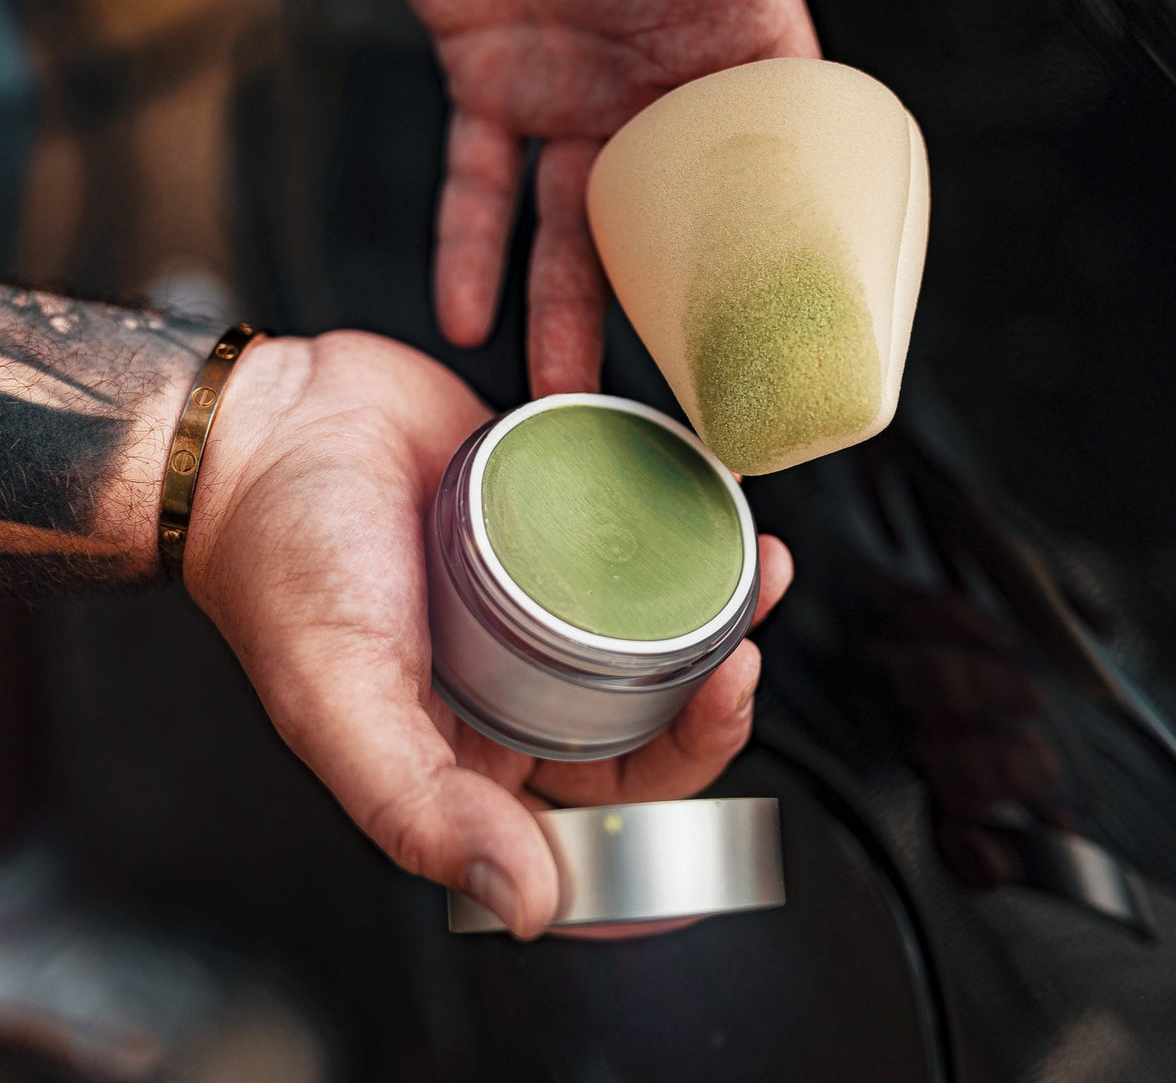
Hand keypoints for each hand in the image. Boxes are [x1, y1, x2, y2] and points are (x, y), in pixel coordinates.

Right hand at [185, 331, 792, 936]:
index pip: (612, 798)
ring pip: (655, 621)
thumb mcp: (339, 700)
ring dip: (721, 607)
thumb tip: (528, 906)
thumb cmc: (281, 566)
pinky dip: (682, 525)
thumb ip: (420, 808)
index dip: (684, 771)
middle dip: (717, 690)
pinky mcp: (548, 514)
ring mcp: (540, 596)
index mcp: (480, 746)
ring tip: (760, 566)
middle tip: (746, 641)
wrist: (266, 429)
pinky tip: (716, 505)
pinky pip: (630, 533)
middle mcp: (521, 679)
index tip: (721, 708)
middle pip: (654, 710)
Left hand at [369, 0, 948, 395]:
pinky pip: (474, 182)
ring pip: (567, 228)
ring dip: (562, 313)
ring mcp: (566, 84)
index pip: (771, 163)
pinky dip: (469, 247)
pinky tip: (467, 316)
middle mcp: (655, 79)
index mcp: (736, 31)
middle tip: (672, 406)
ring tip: (557, 397)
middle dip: (668, 314)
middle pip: (667, 225)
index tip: (778, 338)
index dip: (776, 252)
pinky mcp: (482, 74)